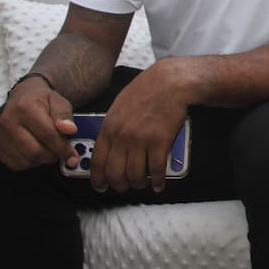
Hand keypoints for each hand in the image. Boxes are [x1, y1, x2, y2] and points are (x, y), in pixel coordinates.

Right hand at [0, 75, 77, 170]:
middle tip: (62, 151)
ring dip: (43, 159)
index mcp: (25, 108)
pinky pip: (17, 164)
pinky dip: (31, 162)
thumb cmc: (42, 100)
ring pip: (27, 160)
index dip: (63, 148)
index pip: (47, 135)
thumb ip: (64, 115)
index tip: (73, 156)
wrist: (21, 97)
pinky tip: (36, 150)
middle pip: (36, 151)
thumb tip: (70, 130)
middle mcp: (8, 122)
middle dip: (54, 155)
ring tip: (49, 148)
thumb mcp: (58, 101)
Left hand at [89, 58, 191, 192]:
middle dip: (119, 185)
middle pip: (115, 173)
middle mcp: (122, 136)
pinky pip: (156, 170)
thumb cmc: (147, 90)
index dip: (98, 179)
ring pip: (135, 175)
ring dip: (139, 184)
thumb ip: (112, 128)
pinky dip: (158, 181)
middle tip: (124, 187)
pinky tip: (159, 183)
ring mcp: (141, 140)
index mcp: (109, 127)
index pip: (98, 161)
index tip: (101, 186)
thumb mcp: (119, 106)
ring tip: (143, 183)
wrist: (170, 82)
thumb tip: (110, 146)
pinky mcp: (160, 142)